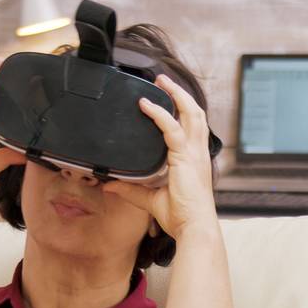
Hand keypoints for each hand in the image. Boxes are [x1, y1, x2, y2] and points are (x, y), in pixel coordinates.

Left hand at [102, 74, 219, 242]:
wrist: (193, 227)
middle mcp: (197, 153)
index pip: (192, 127)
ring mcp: (194, 154)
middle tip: (164, 80)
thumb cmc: (180, 216)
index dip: (182, 110)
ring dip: (176, 95)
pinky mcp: (185, 158)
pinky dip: (159, 115)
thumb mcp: (150, 199)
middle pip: (196, 113)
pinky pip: (172, 129)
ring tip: (162, 82)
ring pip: (191, 114)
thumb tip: (110, 185)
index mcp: (194, 160)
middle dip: (181, 94)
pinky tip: (145, 105)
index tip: (168, 98)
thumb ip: (131, 190)